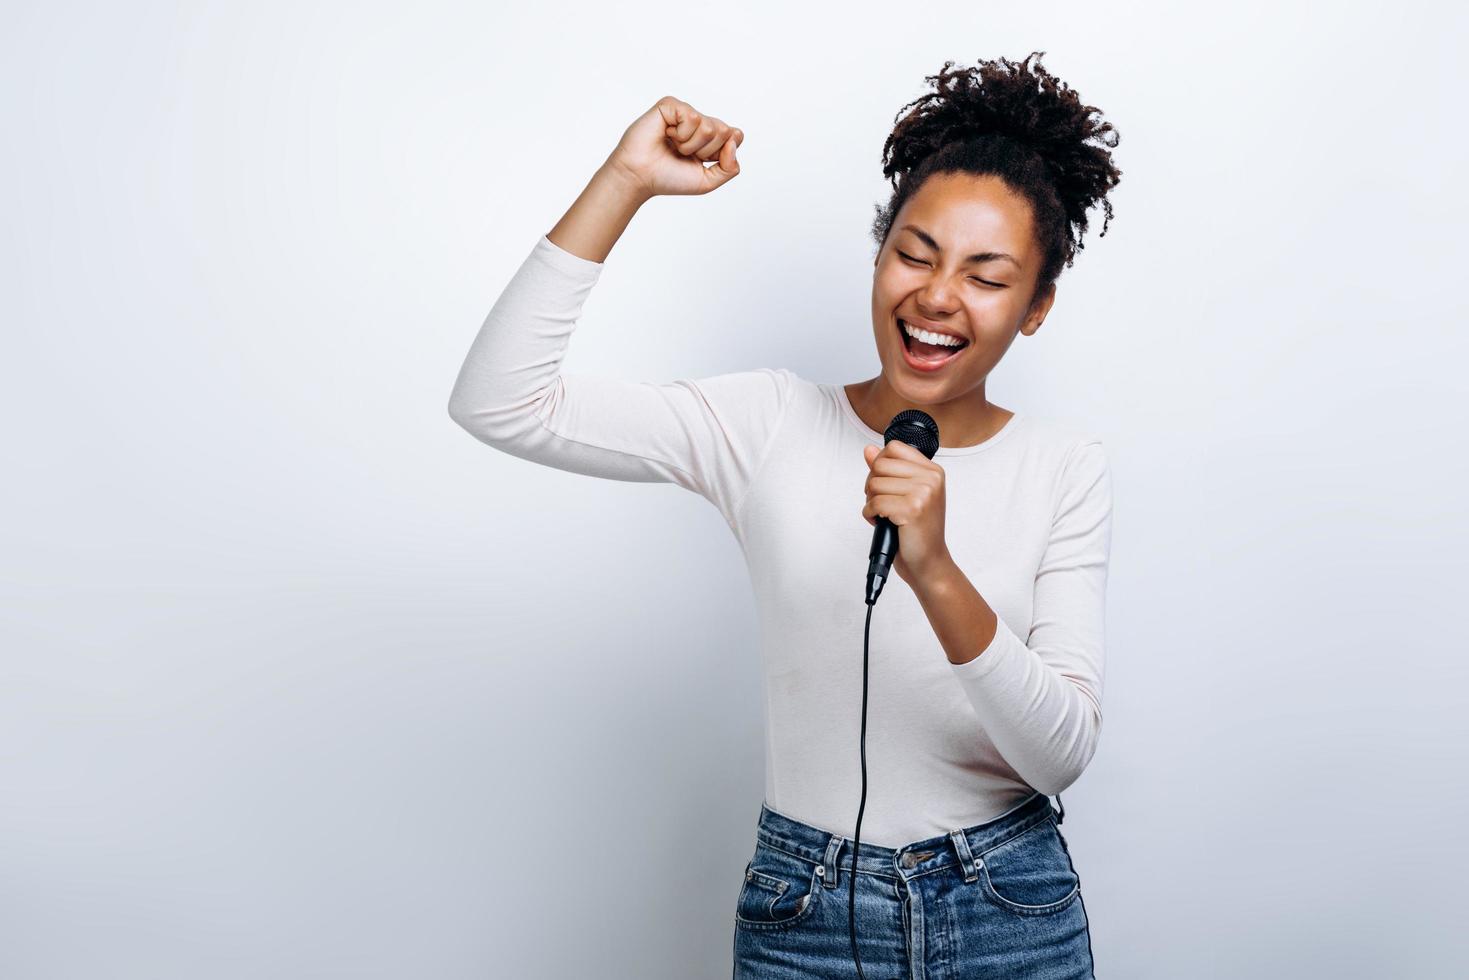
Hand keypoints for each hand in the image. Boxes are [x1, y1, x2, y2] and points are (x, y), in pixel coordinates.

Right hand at [604, 96, 741, 198]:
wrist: (640, 176)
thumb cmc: (668, 178)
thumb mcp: (707, 181)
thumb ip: (730, 168)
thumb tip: (733, 140)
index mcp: (710, 138)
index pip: (736, 135)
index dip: (723, 152)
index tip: (701, 160)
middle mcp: (700, 122)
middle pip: (725, 131)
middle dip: (705, 151)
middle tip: (683, 154)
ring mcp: (685, 112)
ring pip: (709, 126)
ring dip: (691, 145)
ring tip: (674, 145)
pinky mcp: (671, 105)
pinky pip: (692, 117)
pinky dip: (681, 134)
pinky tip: (667, 134)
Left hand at [862, 441, 951, 587]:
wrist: (929, 562)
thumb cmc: (918, 531)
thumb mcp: (906, 494)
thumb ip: (888, 470)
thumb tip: (869, 450)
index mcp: (933, 471)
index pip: (893, 448)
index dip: (880, 465)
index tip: (885, 484)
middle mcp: (931, 478)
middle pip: (880, 464)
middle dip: (872, 485)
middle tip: (882, 503)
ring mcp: (923, 493)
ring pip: (875, 483)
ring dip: (871, 502)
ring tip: (885, 514)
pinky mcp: (912, 509)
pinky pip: (875, 503)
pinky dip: (871, 515)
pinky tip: (883, 523)